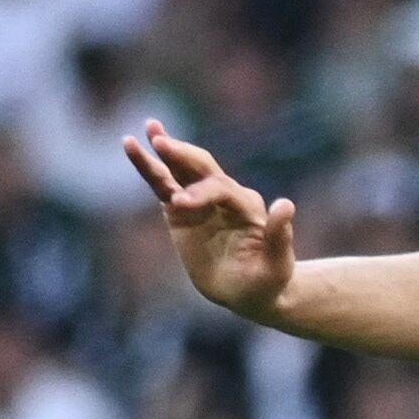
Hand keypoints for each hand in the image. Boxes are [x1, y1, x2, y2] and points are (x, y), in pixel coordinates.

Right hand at [126, 119, 297, 322]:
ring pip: (181, 169)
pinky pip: (163, 185)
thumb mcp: (276, 264)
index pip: (221, 189)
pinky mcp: (181, 209)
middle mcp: (225, 195)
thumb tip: (286, 204)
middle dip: (182, 155)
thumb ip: (279, 236)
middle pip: (202, 167)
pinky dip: (149, 168)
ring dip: (165, 149)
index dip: (201, 193)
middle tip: (160, 142)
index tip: (180, 205)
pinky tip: (133, 147)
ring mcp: (202, 199)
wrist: (250, 291)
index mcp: (247, 205)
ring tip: (149, 127)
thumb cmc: (266, 280)